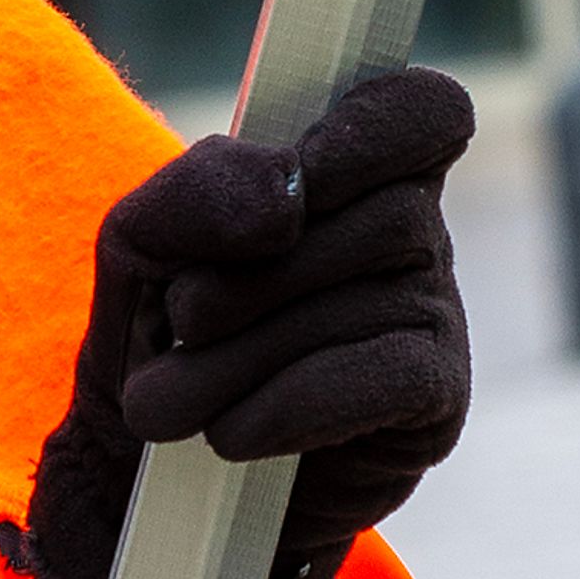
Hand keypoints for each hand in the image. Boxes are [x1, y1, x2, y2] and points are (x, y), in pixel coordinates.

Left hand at [19, 68, 472, 578]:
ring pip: (369, 299)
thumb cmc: (161, 328)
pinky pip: (388, 378)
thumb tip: (287, 196)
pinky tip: (231, 434)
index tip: (301, 173)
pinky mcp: (435, 401)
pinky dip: (292, 405)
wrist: (147, 468)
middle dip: (258, 273)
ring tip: (163, 404)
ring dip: (244, 356)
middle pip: (388, 211)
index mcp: (352, 165)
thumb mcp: (144, 240)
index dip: (377, 129)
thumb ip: (202, 189)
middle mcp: (414, 232)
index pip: (422, 110)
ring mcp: (435, 314)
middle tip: (179, 319)